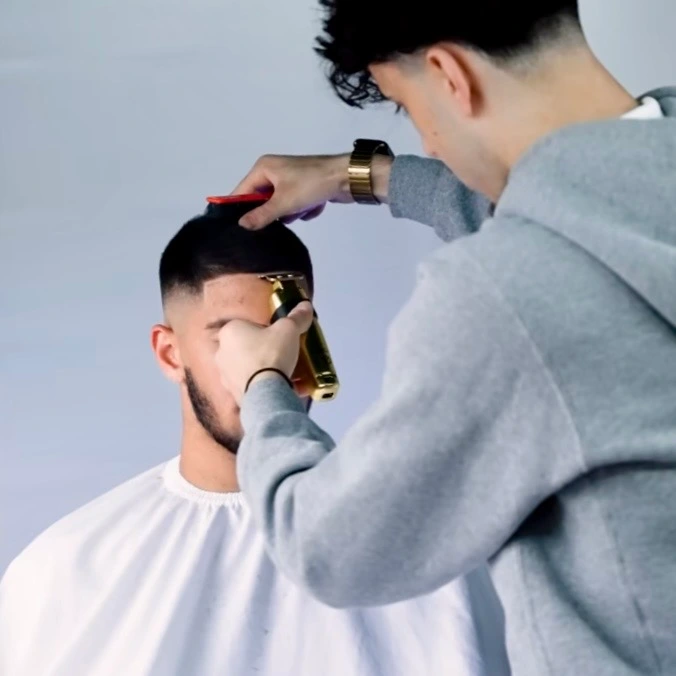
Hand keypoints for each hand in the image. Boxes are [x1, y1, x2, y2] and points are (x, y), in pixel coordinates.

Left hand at [215, 302, 314, 403]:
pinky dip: (266, 387)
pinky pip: (253, 387)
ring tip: (288, 376)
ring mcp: (225, 376)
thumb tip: (305, 305)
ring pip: (250, 369)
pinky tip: (285, 389)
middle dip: (266, 352)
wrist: (265, 393)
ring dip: (266, 371)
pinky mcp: (234, 395)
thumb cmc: (272, 353)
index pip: (248, 325)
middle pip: (249, 348)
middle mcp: (221, 353)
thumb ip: (297, 317)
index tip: (281, 338)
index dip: (266, 330)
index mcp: (229, 331)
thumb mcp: (289, 329)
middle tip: (285, 356)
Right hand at [232, 152, 393, 229]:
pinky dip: (305, 209)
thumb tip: (241, 225)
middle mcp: (274, 171)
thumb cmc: (311, 185)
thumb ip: (261, 215)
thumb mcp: (284, 203)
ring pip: (281, 207)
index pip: (242, 191)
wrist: (347, 178)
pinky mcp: (304, 188)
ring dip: (292, 212)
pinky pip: (296, 205)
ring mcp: (290, 180)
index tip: (241, 229)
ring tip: (303, 208)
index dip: (241, 210)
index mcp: (264, 168)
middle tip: (283, 216)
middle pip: (263, 201)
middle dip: (275, 212)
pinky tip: (315, 205)